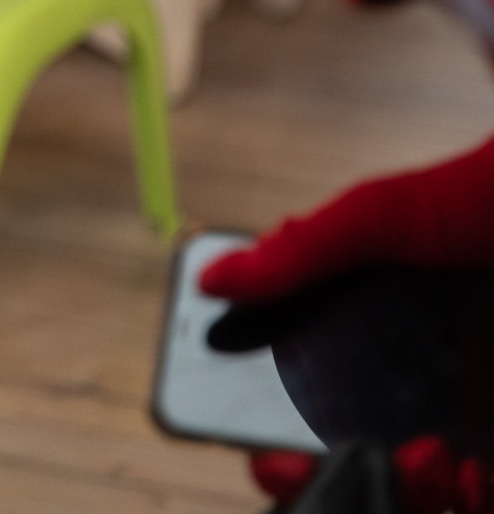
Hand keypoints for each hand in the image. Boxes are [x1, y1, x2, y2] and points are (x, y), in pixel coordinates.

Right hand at [202, 138, 493, 512]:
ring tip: (423, 455)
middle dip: (327, 481)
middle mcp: (413, 381)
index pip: (298, 402)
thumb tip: (213, 279)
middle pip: (350, 461)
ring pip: (416, 493)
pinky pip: (477, 498)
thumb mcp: (382, 217)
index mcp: (364, 332)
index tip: (267, 454)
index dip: (274, 442)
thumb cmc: (481, 197)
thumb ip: (301, 252)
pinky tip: (464, 469)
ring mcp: (464, 414)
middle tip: (320, 469)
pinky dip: (461, 498)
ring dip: (405, 493)